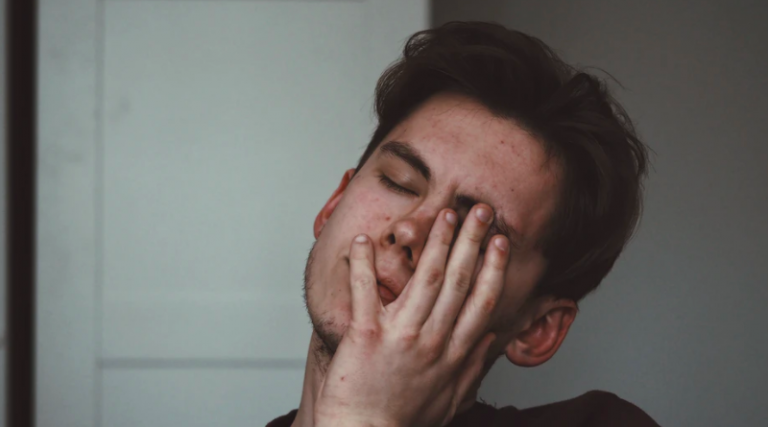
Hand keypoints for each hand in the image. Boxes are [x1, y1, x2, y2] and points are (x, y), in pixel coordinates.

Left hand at [314, 204, 509, 426]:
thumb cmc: (403, 420)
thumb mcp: (449, 400)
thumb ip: (471, 367)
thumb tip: (490, 339)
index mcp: (453, 353)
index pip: (481, 302)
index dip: (493, 268)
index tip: (500, 242)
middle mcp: (432, 340)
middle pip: (459, 281)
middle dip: (471, 241)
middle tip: (479, 211)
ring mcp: (401, 336)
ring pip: (424, 278)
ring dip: (436, 242)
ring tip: (444, 214)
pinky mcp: (366, 335)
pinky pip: (365, 291)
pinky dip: (363, 264)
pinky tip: (365, 240)